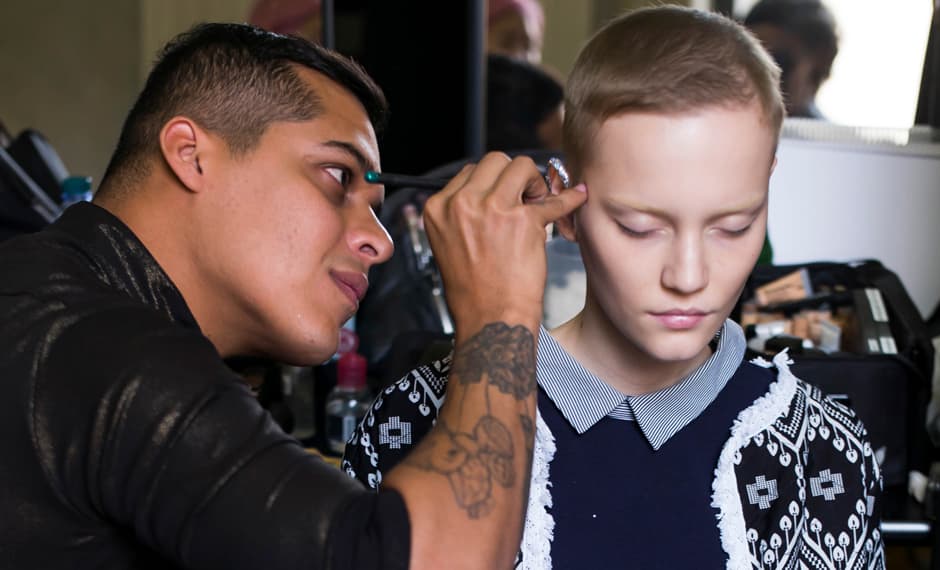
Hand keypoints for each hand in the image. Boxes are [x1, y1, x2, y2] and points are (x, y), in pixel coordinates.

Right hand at [422, 152, 586, 335]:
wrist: (490, 321)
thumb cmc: (473, 292)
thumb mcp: (449, 244)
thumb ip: (463, 214)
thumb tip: (492, 191)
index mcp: (437, 208)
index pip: (469, 172)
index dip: (491, 184)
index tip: (504, 200)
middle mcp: (461, 204)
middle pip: (494, 161)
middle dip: (513, 176)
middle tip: (524, 201)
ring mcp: (492, 209)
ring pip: (521, 165)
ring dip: (534, 183)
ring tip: (537, 207)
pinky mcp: (523, 220)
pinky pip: (554, 199)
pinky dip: (569, 200)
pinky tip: (576, 199)